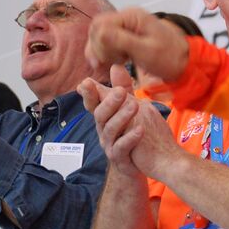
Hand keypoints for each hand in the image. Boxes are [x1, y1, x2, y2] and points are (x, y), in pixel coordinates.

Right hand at [79, 65, 183, 181]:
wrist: (143, 163)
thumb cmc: (131, 132)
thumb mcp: (128, 107)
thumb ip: (123, 88)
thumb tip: (116, 65)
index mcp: (104, 117)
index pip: (94, 103)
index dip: (89, 94)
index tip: (86, 82)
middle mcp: (103, 131)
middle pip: (100, 115)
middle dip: (109, 102)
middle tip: (120, 91)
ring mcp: (110, 146)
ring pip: (110, 130)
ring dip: (122, 117)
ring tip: (135, 106)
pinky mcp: (120, 159)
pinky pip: (122, 148)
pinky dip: (130, 138)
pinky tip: (140, 129)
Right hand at [89, 8, 190, 83]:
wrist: (181, 60)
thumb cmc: (168, 56)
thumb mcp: (146, 51)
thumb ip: (122, 41)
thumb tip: (99, 33)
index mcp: (131, 16)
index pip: (100, 24)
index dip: (99, 43)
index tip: (108, 60)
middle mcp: (125, 17)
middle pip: (96, 29)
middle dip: (100, 48)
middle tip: (115, 61)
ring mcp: (124, 25)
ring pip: (99, 36)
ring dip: (103, 52)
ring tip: (120, 62)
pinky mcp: (123, 35)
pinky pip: (105, 42)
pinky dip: (107, 53)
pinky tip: (117, 62)